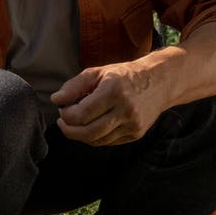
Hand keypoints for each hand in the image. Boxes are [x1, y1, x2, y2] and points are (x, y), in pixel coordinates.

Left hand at [50, 61, 168, 145]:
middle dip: (69, 130)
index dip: (66, 115)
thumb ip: (74, 86)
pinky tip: (91, 126)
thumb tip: (56, 100)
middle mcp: (125, 109)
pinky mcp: (136, 134)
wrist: (159, 82)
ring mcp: (133, 124)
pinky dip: (95, 137)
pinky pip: (108, 142)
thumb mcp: (98, 72)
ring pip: (97, 140)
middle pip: (88, 132)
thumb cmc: (124, 75)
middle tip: (62, 122)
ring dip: (80, 135)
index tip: (62, 109)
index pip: (81, 114)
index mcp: (114, 91)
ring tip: (75, 124)